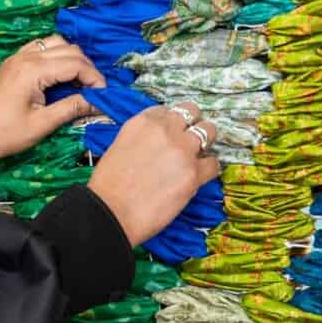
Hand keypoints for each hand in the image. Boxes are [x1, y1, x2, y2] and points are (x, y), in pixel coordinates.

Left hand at [0, 34, 103, 169]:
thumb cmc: (6, 135)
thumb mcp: (43, 124)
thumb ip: (72, 108)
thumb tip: (100, 102)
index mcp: (32, 71)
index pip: (75, 64)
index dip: (94, 78)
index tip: (103, 95)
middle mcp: (25, 57)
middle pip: (69, 50)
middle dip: (87, 68)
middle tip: (95, 91)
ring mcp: (17, 56)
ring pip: (56, 44)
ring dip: (72, 59)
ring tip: (79, 82)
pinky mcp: (13, 61)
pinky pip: (41, 48)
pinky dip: (56, 56)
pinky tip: (60, 75)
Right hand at [86, 102, 222, 246]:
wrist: (110, 213)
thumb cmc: (108, 187)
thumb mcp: (118, 148)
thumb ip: (141, 140)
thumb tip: (155, 146)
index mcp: (143, 123)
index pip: (168, 110)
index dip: (172, 122)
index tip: (171, 133)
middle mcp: (165, 131)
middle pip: (193, 112)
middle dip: (192, 125)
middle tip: (189, 140)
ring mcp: (182, 151)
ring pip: (209, 132)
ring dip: (205, 143)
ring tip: (197, 157)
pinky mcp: (194, 174)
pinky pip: (213, 164)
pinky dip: (209, 169)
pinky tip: (199, 177)